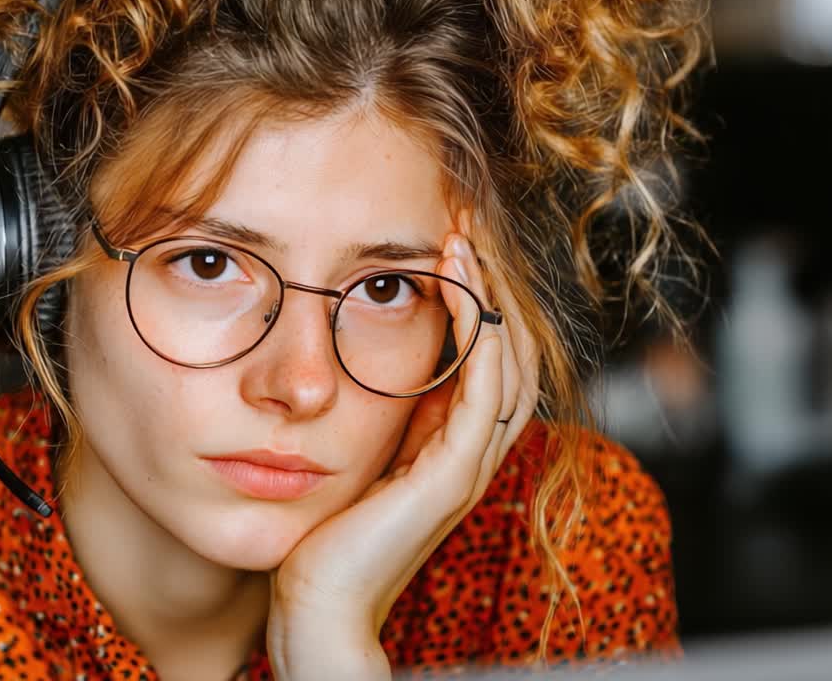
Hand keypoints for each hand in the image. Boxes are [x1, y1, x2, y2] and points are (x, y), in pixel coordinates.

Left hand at [266, 213, 541, 678]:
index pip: (491, 355)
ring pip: (509, 363)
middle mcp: (473, 451)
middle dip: (493, 284)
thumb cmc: (327, 533)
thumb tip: (374, 349)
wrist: (317, 605)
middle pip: (514, 350)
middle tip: (462, 226)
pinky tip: (457, 293)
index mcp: (454, 444)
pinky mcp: (449, 478)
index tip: (448, 241)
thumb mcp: (362, 452)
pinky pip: (482, 394)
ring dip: (488, 297)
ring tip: (460, 244)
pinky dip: (478, 338)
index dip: (479, 297)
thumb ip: (384, 411)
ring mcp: (467, 466)